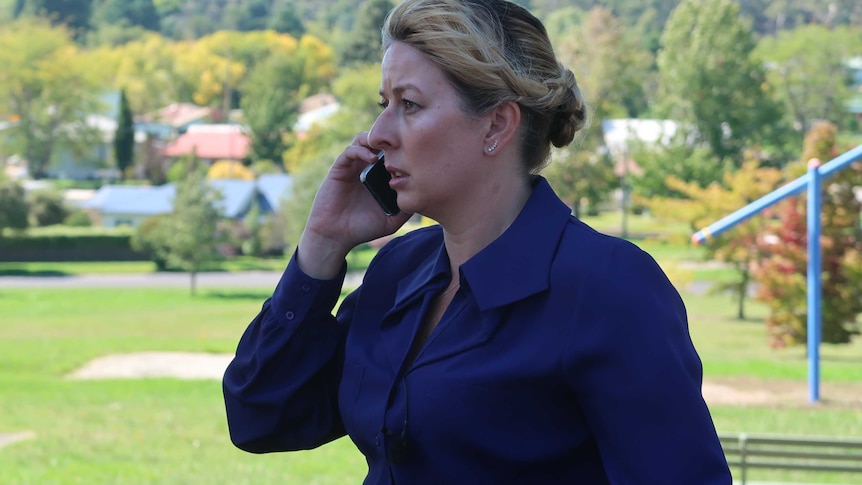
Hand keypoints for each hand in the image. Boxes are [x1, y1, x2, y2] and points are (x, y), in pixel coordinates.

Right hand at [297, 132, 412, 278]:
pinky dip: (362, 150)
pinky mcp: (339, 168)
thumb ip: (406, 208)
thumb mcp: (392, 220)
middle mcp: (366, 168)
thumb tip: (426, 196)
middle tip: (404, 143)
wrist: (336, 236)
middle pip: (380, 142)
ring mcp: (353, 167)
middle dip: (391, 139)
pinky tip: (373, 159)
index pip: (392, 153)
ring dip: (376, 140)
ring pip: (364, 140)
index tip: (416, 152)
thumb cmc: (363, 228)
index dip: (403, 149)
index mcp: (379, 176)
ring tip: (389, 147)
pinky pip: (350, 151)